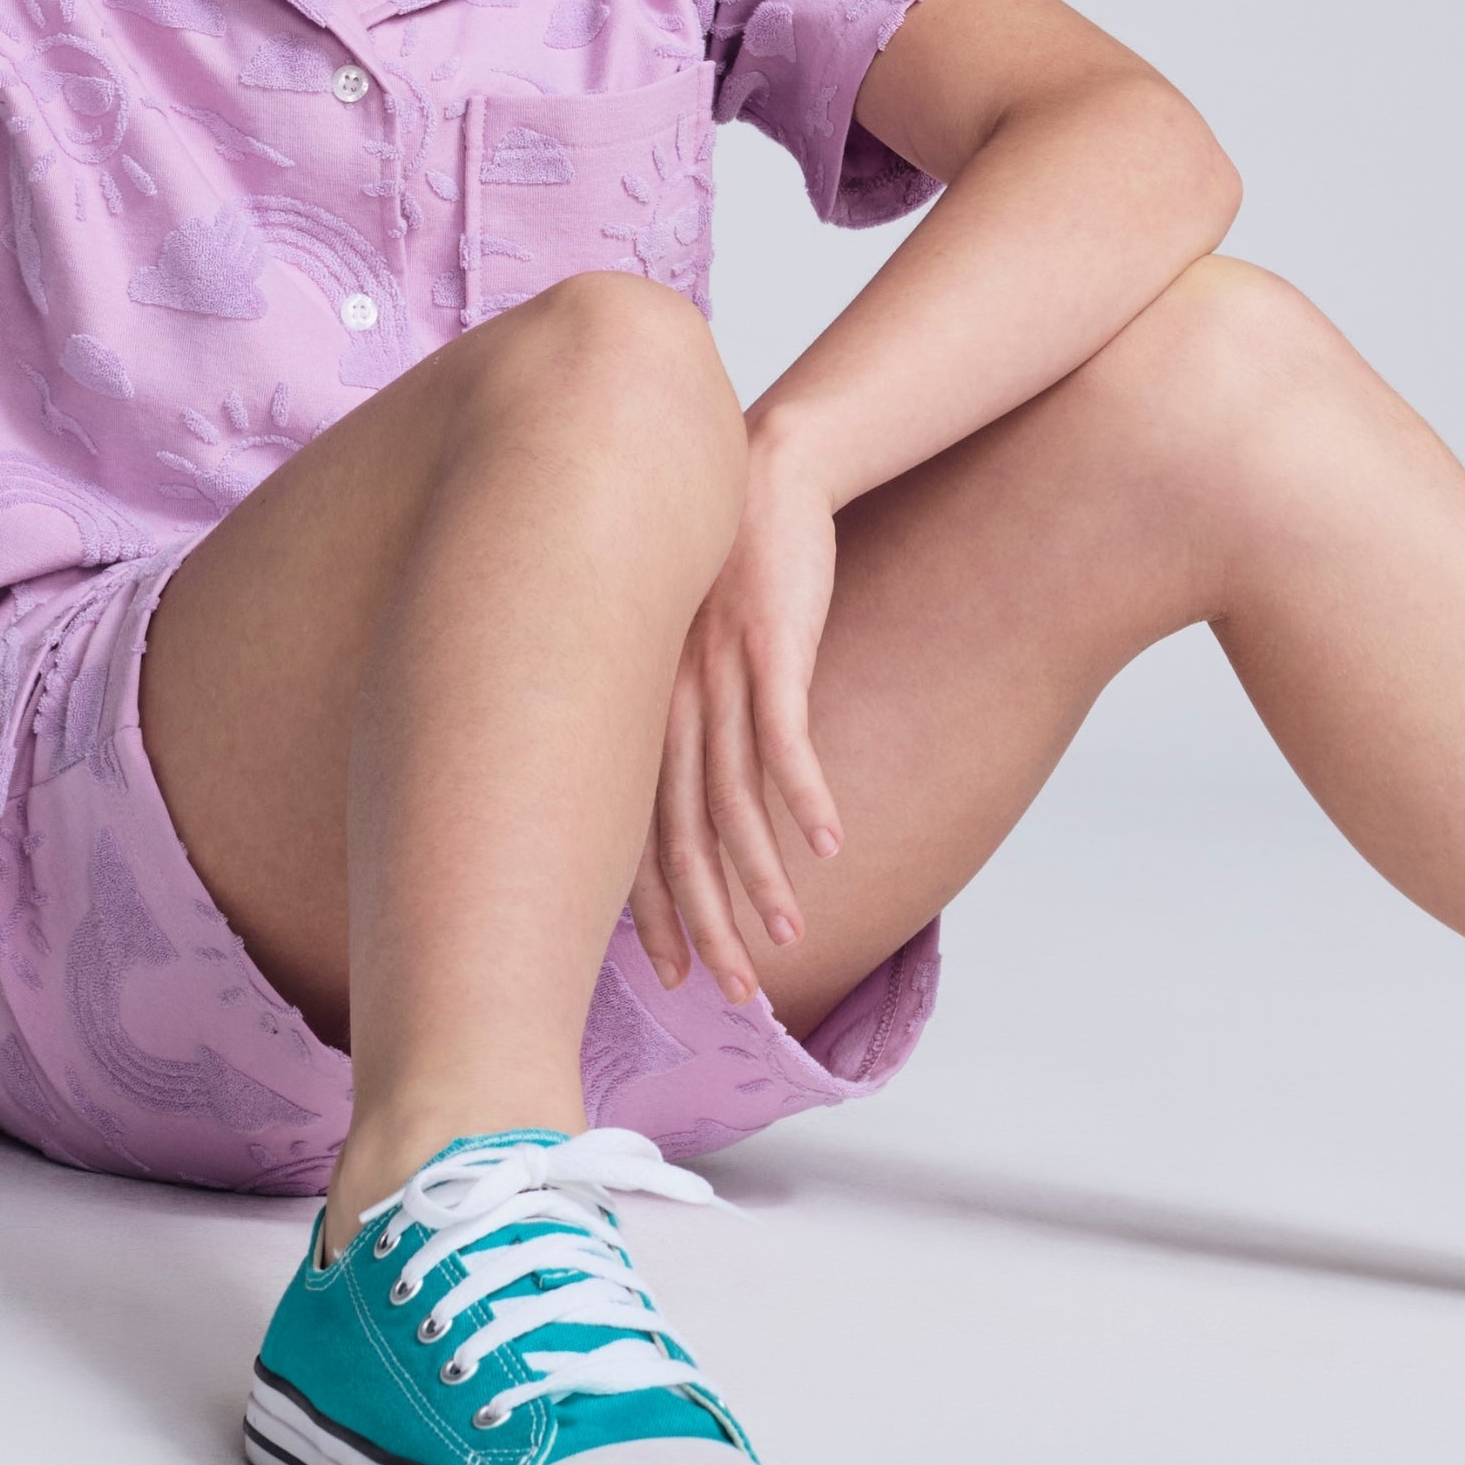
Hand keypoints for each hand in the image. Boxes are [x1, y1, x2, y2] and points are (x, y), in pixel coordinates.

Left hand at [635, 436, 844, 1011]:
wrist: (763, 474)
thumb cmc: (726, 569)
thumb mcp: (683, 650)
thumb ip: (680, 723)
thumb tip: (688, 797)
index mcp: (637, 714)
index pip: (633, 838)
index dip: (651, 913)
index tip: (671, 976)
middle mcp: (664, 706)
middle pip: (678, 839)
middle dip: (705, 922)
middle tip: (732, 991)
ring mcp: (714, 679)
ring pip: (732, 802)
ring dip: (762, 876)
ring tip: (789, 935)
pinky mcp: (767, 647)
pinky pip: (785, 737)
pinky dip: (806, 795)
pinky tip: (831, 843)